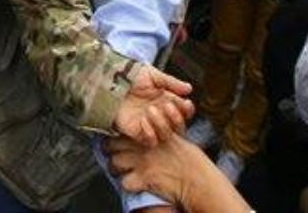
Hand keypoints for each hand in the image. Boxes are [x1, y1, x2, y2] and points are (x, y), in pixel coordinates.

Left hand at [107, 134, 248, 211]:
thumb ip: (161, 130)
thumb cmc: (190, 159)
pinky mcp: (144, 179)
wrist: (197, 179)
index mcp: (148, 133)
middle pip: (110, 146)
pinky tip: (135, 184)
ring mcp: (141, 162)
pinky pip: (124, 183)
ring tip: (121, 172)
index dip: (115, 138)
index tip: (116, 143)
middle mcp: (142, 145)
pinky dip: (128, 185)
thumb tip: (152, 123)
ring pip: (114, 163)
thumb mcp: (175, 138)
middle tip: (115, 158)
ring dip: (116, 169)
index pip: (120, 131)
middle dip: (111, 152)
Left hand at [113, 64, 193, 145]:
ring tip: (151, 109)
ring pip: (167, 134)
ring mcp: (150, 125)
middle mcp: (161, 114)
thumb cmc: (131, 76)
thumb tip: (189, 89)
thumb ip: (171, 82)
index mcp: (167, 100)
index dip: (187, 109)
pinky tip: (143, 120)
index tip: (186, 103)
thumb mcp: (154, 76)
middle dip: (177, 117)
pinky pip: (151, 141)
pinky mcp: (137, 133)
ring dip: (163, 124)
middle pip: (179, 126)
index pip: (184, 111)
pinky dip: (150, 133)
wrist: (112, 82)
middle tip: (167, 105)